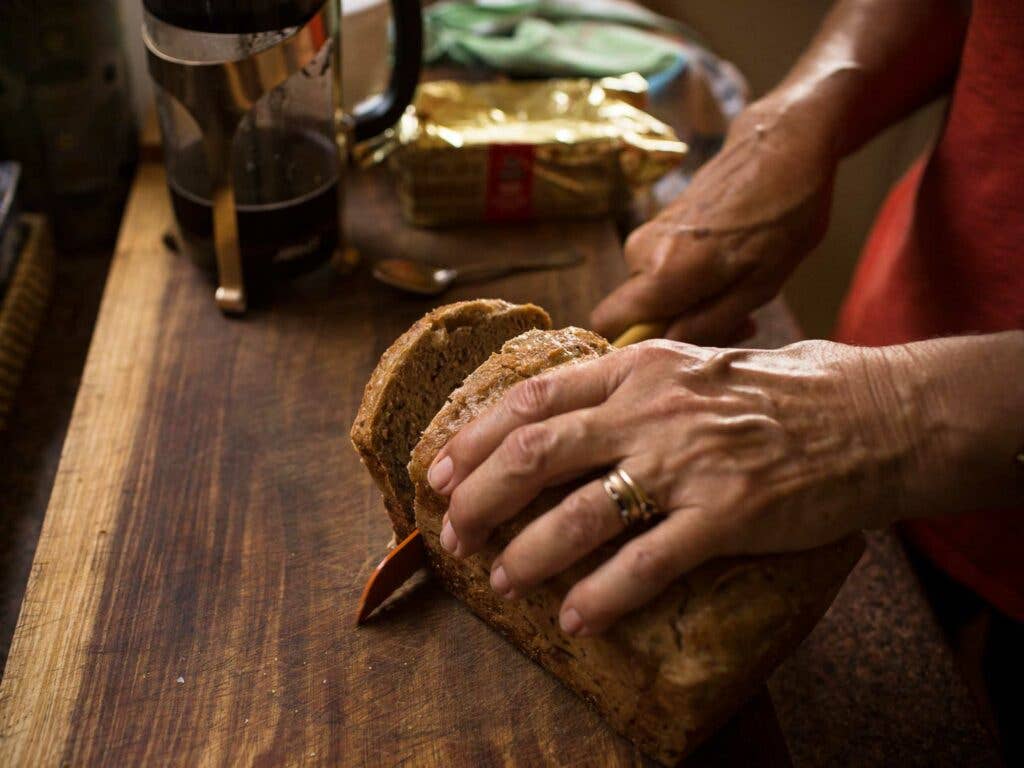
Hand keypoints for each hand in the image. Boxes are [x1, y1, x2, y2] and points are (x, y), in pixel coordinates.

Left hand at [426, 340, 918, 635]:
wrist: (877, 413)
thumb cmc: (785, 389)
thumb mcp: (696, 362)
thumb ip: (632, 385)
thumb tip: (564, 412)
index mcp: (640, 367)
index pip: (533, 398)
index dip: (475, 437)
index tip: (440, 470)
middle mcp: (654, 410)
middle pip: (537, 454)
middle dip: (480, 498)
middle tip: (454, 535)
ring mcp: (690, 462)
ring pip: (581, 513)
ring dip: (529, 553)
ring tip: (502, 581)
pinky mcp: (730, 514)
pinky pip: (648, 562)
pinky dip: (603, 595)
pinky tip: (577, 618)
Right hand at [591, 99, 837, 344]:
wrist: (783, 145)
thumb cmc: (784, 215)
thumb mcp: (759, 285)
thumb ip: (707, 323)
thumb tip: (666, 347)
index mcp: (661, 272)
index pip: (608, 326)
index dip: (636, 345)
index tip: (682, 346)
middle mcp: (640, 253)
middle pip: (634, 314)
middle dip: (676, 326)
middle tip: (735, 322)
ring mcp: (646, 235)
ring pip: (651, 294)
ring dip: (689, 304)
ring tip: (742, 290)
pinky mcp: (657, 226)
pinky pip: (659, 272)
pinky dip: (690, 282)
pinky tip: (733, 268)